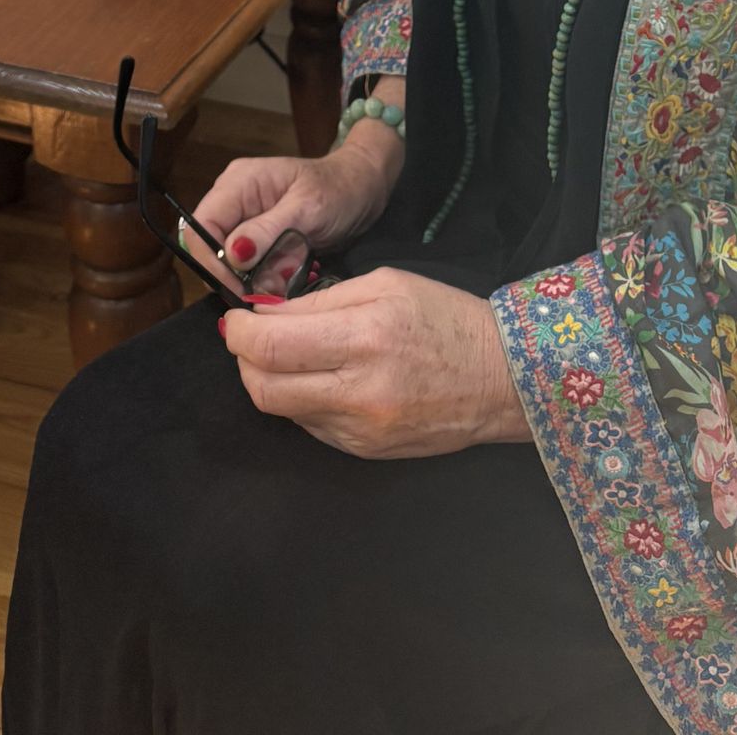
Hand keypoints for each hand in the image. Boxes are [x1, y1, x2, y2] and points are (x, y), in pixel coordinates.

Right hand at [183, 139, 395, 292]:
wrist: (362, 189)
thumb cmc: (339, 189)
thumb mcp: (308, 208)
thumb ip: (268, 230)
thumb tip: (231, 255)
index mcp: (239, 182)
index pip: (202, 226)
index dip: (211, 260)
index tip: (236, 289)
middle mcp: (234, 199)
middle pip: (209, 246)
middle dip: (232, 274)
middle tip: (260, 295)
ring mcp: (244, 219)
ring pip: (227, 261)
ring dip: (249, 279)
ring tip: (278, 286)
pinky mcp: (257, 239)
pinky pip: (246, 265)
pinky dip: (262, 278)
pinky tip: (282, 283)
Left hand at [218, 265, 532, 456]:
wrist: (502, 378)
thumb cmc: (445, 317)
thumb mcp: (385, 285)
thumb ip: (321, 300)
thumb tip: (267, 315)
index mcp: (365, 338)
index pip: (273, 347)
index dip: (240, 333)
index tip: (235, 320)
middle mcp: (358, 392)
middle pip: (264, 388)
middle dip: (245, 361)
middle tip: (250, 338)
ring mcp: (359, 431)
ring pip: (282, 411)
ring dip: (269, 381)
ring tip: (285, 355)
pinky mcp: (363, 452)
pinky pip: (311, 426)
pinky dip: (301, 400)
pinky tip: (320, 378)